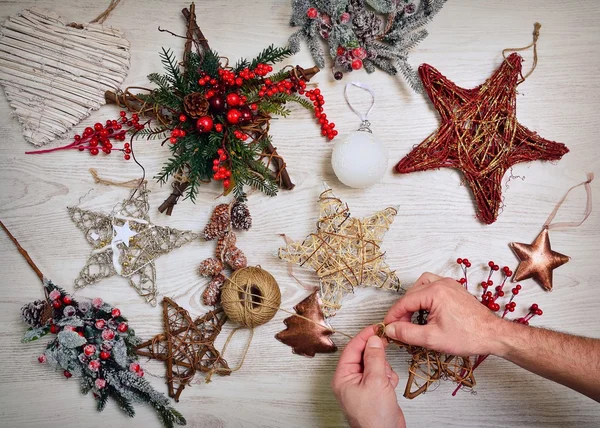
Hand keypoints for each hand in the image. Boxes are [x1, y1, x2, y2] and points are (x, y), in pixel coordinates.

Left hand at [331, 325, 404, 427]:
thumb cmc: (374, 417)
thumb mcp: (375, 381)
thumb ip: (374, 358)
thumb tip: (373, 339)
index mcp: (343, 377)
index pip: (352, 349)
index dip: (364, 336)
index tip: (376, 327)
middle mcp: (350, 380)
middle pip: (363, 354)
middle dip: (376, 354)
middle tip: (386, 344)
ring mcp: (362, 385)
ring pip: (375, 363)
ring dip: (384, 367)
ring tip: (386, 380)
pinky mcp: (374, 390)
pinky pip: (381, 374)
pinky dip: (388, 377)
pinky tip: (389, 387)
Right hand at [383, 273, 502, 356]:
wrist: (493, 335)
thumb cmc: (467, 336)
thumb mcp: (432, 338)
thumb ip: (407, 333)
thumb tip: (390, 330)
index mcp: (435, 292)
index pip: (405, 302)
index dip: (393, 316)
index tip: (387, 327)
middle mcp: (442, 283)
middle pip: (412, 293)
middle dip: (403, 310)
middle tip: (400, 326)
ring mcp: (449, 284)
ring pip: (421, 285)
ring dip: (413, 299)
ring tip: (411, 316)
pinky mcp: (455, 289)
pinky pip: (433, 286)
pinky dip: (424, 295)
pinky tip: (425, 310)